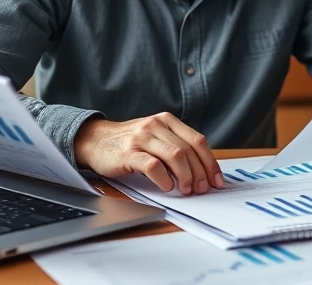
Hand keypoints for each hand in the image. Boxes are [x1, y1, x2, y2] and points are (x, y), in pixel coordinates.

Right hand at [73, 112, 223, 194]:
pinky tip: (167, 187)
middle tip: (202, 189)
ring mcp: (142, 138)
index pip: (198, 140)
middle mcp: (156, 125)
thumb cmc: (129, 143)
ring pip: (175, 156)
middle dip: (200, 173)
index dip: (210, 162)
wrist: (95, 140)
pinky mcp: (129, 152)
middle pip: (189, 150)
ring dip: (185, 176)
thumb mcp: (155, 137)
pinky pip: (153, 166)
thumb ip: (176, 146)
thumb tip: (202, 171)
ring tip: (186, 190)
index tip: (217, 180)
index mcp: (167, 121)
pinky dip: (164, 179)